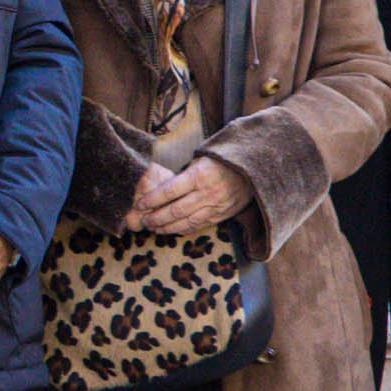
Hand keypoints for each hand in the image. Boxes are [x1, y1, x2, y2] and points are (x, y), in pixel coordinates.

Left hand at [122, 155, 251, 236]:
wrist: (252, 169)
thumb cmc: (220, 161)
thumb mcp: (201, 160)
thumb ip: (182, 174)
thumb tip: (159, 186)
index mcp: (198, 175)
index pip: (169, 191)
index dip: (152, 200)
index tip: (139, 205)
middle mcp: (207, 193)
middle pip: (175, 210)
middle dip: (156, 217)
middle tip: (143, 221)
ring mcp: (215, 206)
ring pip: (186, 221)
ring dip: (167, 227)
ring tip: (154, 228)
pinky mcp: (222, 214)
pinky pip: (199, 225)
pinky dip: (184, 229)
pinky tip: (172, 230)